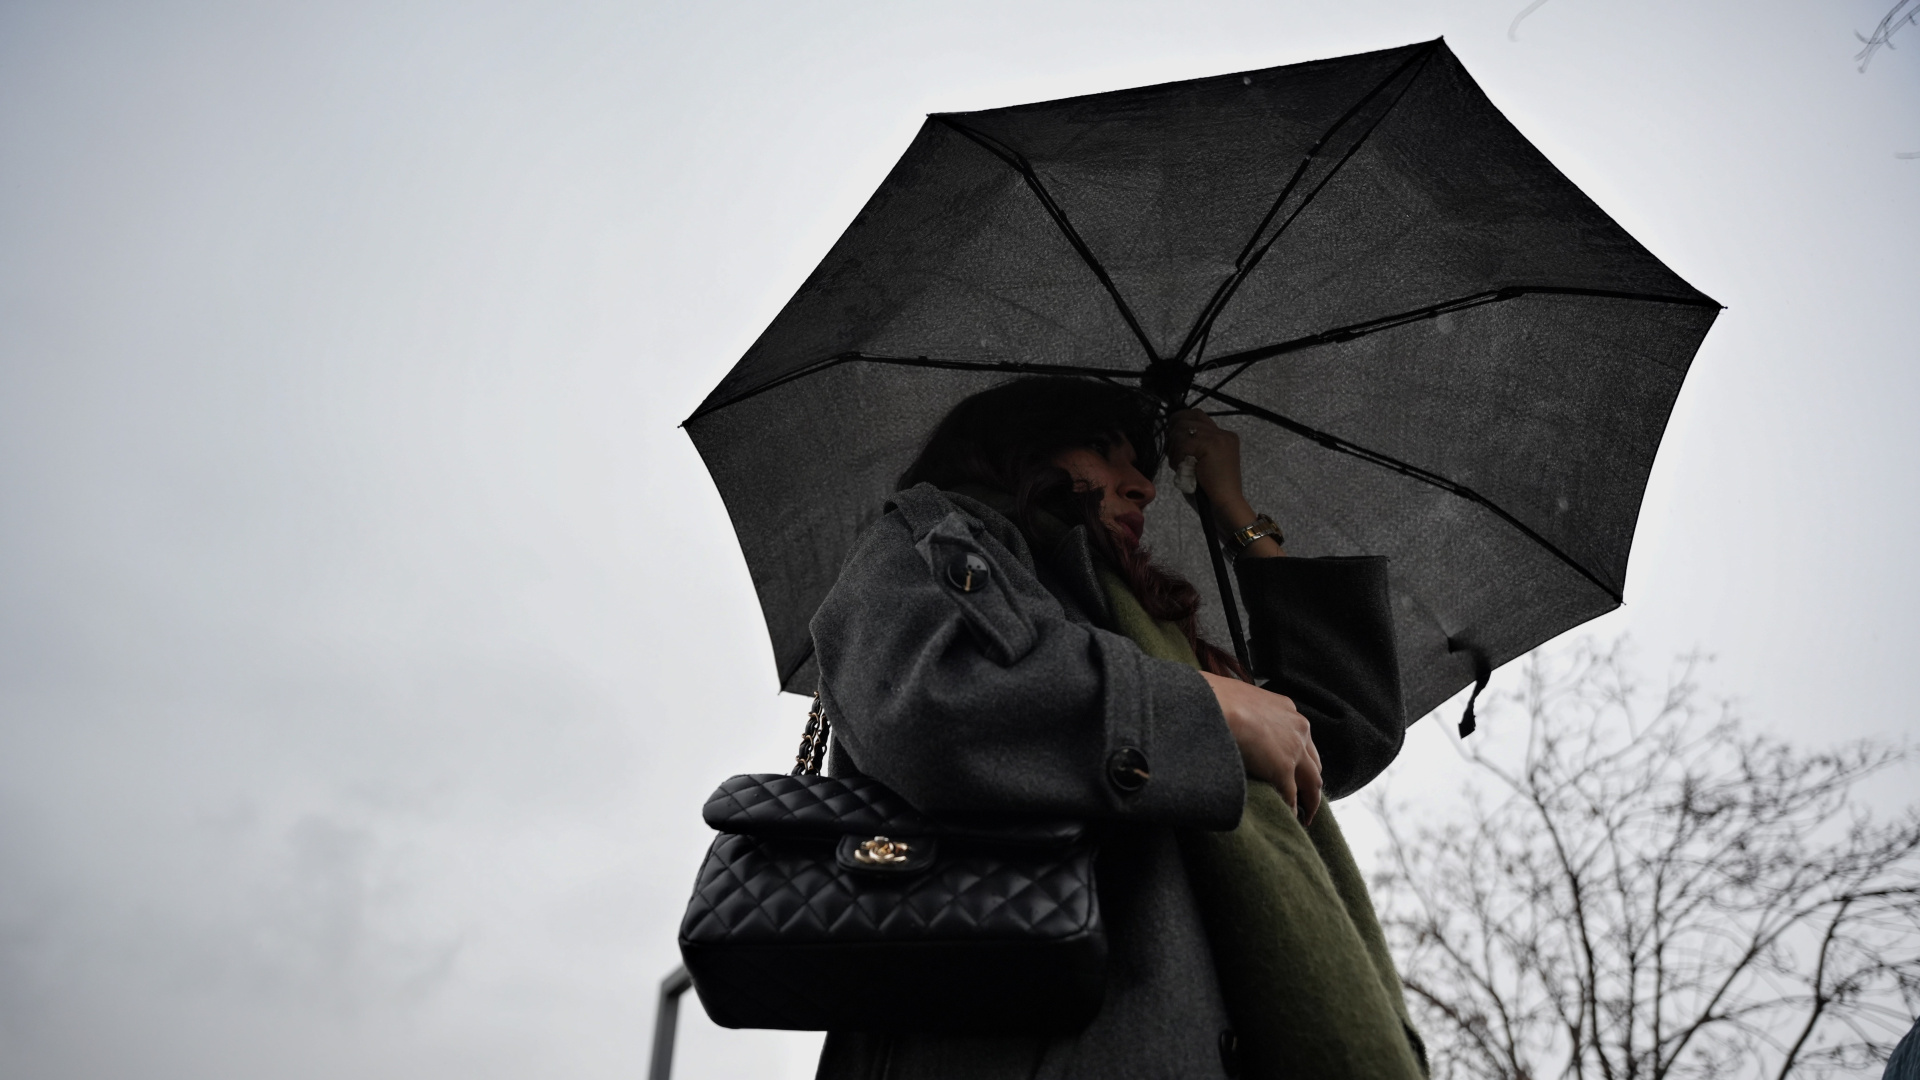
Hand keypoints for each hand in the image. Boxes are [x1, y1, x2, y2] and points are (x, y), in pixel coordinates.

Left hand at [1166, 409, 1282, 556]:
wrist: (1226, 506)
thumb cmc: (1210, 492)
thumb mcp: (1200, 464)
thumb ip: (1191, 446)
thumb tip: (1171, 433)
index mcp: (1224, 436)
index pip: (1195, 415)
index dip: (1179, 424)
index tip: (1173, 441)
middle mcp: (1223, 433)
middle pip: (1186, 417)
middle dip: (1173, 435)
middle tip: (1175, 456)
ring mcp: (1218, 437)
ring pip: (1181, 430)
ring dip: (1175, 450)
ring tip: (1182, 467)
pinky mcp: (1211, 444)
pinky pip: (1182, 443)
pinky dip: (1177, 457)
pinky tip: (1185, 470)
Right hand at [1201, 671, 1321, 822]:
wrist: (1214, 703)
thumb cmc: (1213, 697)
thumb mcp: (1237, 698)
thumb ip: (1243, 712)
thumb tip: (1228, 720)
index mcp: (1286, 709)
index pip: (1301, 738)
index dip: (1300, 757)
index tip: (1295, 770)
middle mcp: (1298, 728)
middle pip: (1313, 761)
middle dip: (1310, 781)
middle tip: (1306, 797)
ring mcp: (1293, 749)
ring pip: (1312, 782)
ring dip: (1310, 801)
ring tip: (1305, 816)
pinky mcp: (1283, 769)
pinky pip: (1292, 797)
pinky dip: (1291, 810)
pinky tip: (1287, 819)